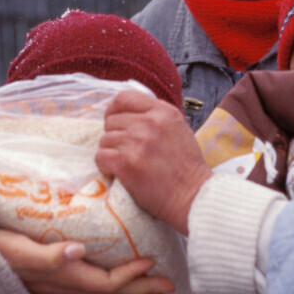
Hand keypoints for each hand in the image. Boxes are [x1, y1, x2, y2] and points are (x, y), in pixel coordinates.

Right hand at [0, 228, 174, 293]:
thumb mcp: (19, 251)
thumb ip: (47, 256)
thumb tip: (77, 252)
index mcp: (64, 279)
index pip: (106, 283)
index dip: (130, 275)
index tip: (151, 261)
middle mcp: (68, 284)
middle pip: (114, 291)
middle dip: (143, 289)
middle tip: (171, 287)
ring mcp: (64, 282)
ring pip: (106, 287)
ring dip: (132, 286)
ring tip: (155, 285)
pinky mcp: (59, 274)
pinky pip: (96, 280)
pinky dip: (115, 278)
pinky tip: (120, 270)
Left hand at [96, 88, 211, 234]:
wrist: (192, 195)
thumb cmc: (187, 167)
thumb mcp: (179, 129)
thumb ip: (156, 117)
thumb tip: (129, 113)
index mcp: (163, 112)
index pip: (124, 98)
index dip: (113, 109)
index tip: (113, 120)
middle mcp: (149, 123)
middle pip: (111, 120)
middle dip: (114, 135)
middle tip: (125, 150)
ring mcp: (137, 143)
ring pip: (104, 139)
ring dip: (110, 151)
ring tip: (125, 163)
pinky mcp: (126, 164)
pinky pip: (101, 157)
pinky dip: (105, 166)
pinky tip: (118, 172)